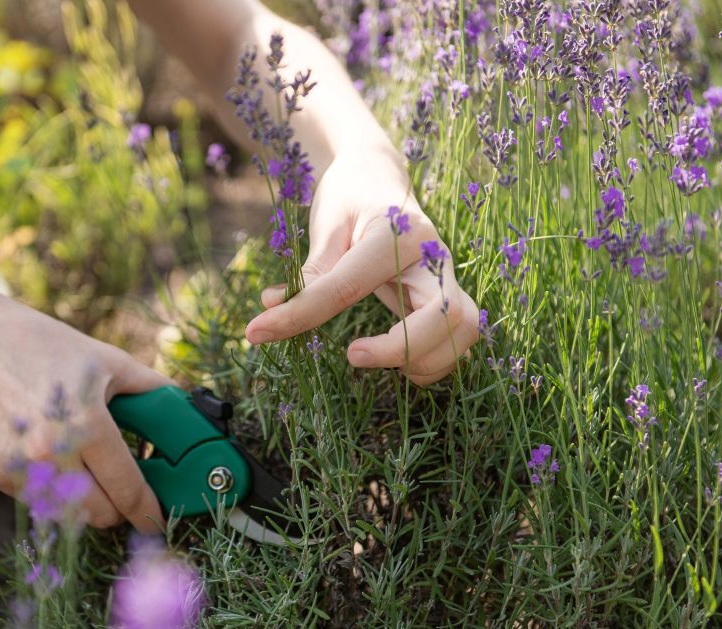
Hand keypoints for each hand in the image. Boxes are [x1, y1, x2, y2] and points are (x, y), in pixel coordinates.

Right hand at [0, 285, 171, 531]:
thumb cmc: (45, 344)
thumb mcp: (109, 360)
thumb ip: (152, 389)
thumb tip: (185, 409)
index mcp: (87, 424)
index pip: (127, 488)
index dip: (148, 509)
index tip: (157, 517)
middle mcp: (52, 453)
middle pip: (101, 514)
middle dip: (119, 507)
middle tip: (125, 487)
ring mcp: (21, 468)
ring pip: (70, 516)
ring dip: (87, 503)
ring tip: (90, 470)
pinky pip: (40, 501)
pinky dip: (55, 491)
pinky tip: (58, 460)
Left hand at [245, 146, 479, 384]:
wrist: (379, 174)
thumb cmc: (350, 193)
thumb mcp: (326, 222)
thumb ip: (310, 269)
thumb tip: (271, 309)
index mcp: (397, 231)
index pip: (349, 285)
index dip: (302, 314)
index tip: (259, 331)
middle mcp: (433, 256)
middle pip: (446, 316)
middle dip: (401, 347)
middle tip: (352, 355)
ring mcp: (446, 277)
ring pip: (463, 332)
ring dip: (426, 359)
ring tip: (377, 358)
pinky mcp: (446, 294)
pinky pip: (459, 339)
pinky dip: (433, 360)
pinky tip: (397, 360)